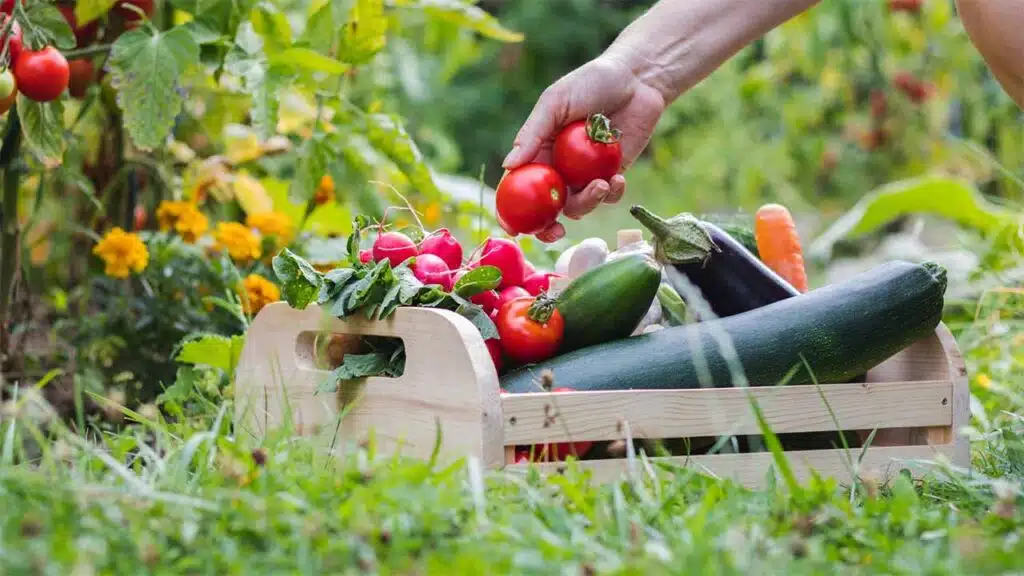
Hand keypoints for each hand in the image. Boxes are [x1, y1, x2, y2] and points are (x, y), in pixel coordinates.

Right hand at [502, 52, 665, 242]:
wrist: (637, 79)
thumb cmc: (591, 82)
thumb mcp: (555, 102)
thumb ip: (533, 133)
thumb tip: (508, 165)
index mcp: (539, 151)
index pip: (518, 187)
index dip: (511, 211)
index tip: (514, 228)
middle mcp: (559, 167)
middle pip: (546, 208)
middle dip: (548, 227)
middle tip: (556, 232)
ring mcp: (586, 174)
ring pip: (579, 206)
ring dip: (588, 203)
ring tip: (602, 184)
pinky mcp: (612, 175)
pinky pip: (608, 197)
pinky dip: (612, 193)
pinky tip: (618, 177)